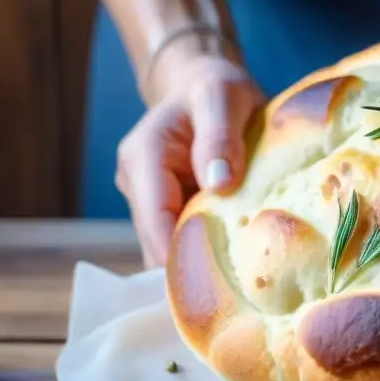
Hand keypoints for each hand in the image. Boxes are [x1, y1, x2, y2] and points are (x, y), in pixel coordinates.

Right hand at [115, 54, 265, 267]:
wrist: (208, 86)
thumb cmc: (216, 87)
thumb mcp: (222, 96)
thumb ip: (220, 136)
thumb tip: (219, 184)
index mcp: (143, 156)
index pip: (155, 217)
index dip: (178, 253)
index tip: (211, 284)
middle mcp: (139, 184)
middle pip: (159, 241)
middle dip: (192, 267)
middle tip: (236, 294)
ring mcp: (153, 200)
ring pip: (171, 247)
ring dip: (201, 265)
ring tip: (240, 288)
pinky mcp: (171, 210)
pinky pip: (186, 241)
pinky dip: (209, 254)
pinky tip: (237, 271)